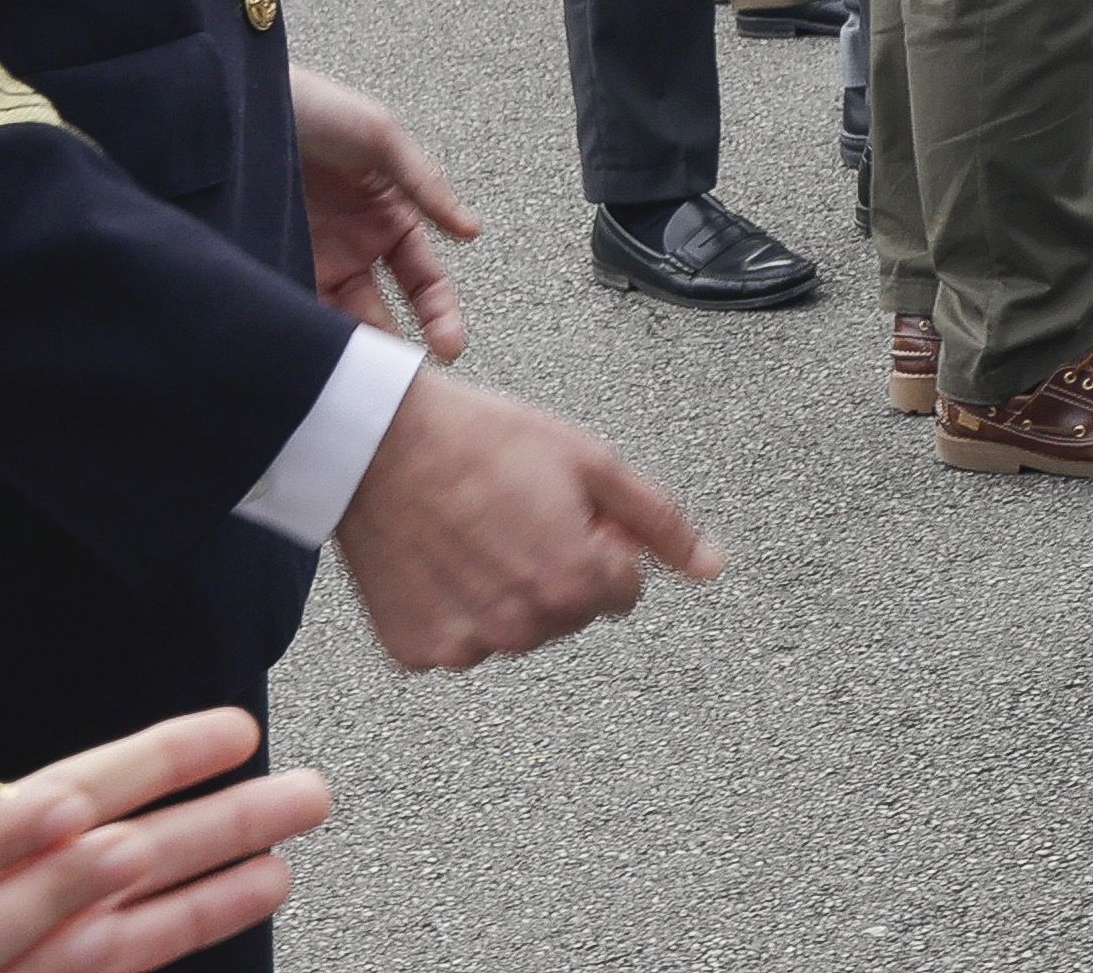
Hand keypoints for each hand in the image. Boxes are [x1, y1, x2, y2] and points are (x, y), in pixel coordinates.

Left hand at [294, 69, 474, 361]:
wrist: (240, 103)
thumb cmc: (318, 108)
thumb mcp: (381, 138)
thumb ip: (426, 185)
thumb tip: (472, 230)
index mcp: (391, 220)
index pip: (425, 280)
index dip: (441, 314)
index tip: (449, 346)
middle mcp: (354, 248)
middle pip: (384, 311)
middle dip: (396, 348)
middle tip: (401, 380)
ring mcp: (312, 260)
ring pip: (339, 321)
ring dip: (351, 350)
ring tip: (357, 376)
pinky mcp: (270, 265)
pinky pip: (293, 309)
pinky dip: (304, 334)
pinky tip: (314, 353)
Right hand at [329, 364, 714, 672]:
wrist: (380, 443)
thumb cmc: (482, 441)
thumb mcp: (590, 461)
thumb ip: (659, 522)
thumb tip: (712, 566)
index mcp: (575, 582)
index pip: (623, 589)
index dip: (599, 542)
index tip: (563, 508)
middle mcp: (523, 627)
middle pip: (572, 613)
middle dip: (557, 567)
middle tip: (516, 512)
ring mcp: (465, 646)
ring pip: (516, 629)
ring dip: (508, 591)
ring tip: (476, 530)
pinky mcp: (416, 651)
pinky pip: (459, 640)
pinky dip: (456, 607)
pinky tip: (441, 559)